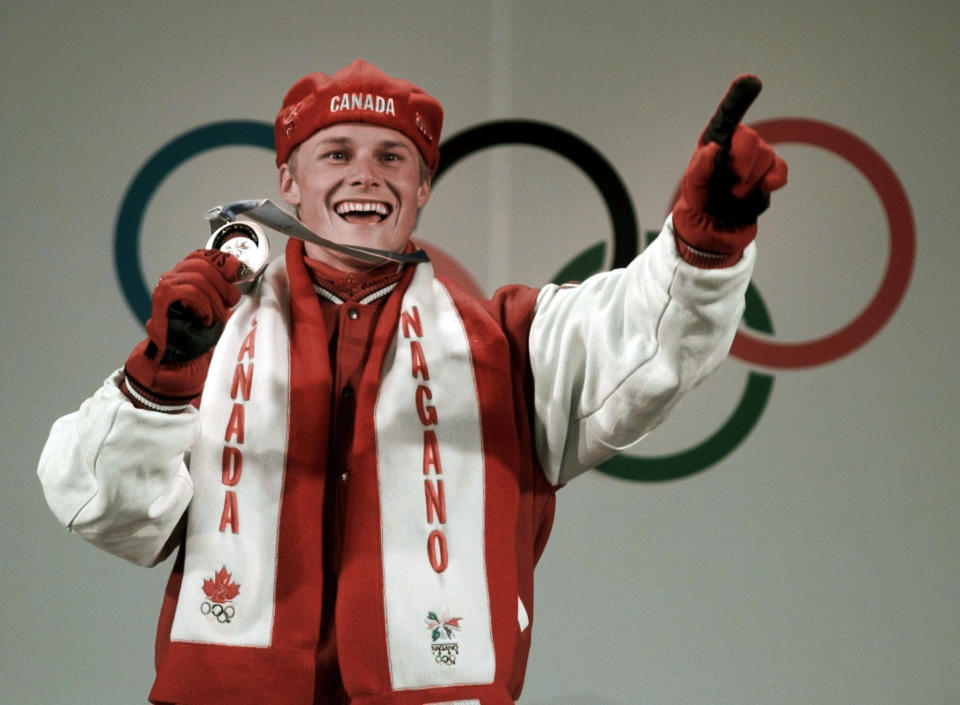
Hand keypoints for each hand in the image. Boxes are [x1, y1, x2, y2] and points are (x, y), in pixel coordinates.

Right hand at [123, 250, 242, 408]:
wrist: (178, 358)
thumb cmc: (195, 334)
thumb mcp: (217, 305)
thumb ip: (223, 287)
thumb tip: (238, 269)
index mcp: (184, 275)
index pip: (203, 255)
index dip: (223, 261)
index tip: (237, 272)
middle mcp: (172, 277)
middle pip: (204, 265)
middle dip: (223, 285)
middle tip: (228, 304)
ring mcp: (166, 286)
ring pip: (200, 279)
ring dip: (215, 302)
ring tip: (214, 318)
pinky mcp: (163, 298)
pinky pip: (192, 293)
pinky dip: (204, 307)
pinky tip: (204, 320)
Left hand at [672, 75, 787, 264]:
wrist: (715, 224)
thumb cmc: (701, 197)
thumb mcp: (694, 183)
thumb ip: (701, 166)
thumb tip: (715, 148)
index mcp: (717, 137)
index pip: (729, 113)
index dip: (740, 96)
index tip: (751, 81)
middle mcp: (738, 142)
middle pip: (750, 139)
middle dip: (740, 163)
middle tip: (727, 183)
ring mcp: (756, 157)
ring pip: (765, 158)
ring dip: (748, 181)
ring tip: (734, 193)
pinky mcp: (769, 174)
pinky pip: (779, 171)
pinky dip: (772, 180)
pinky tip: (764, 187)